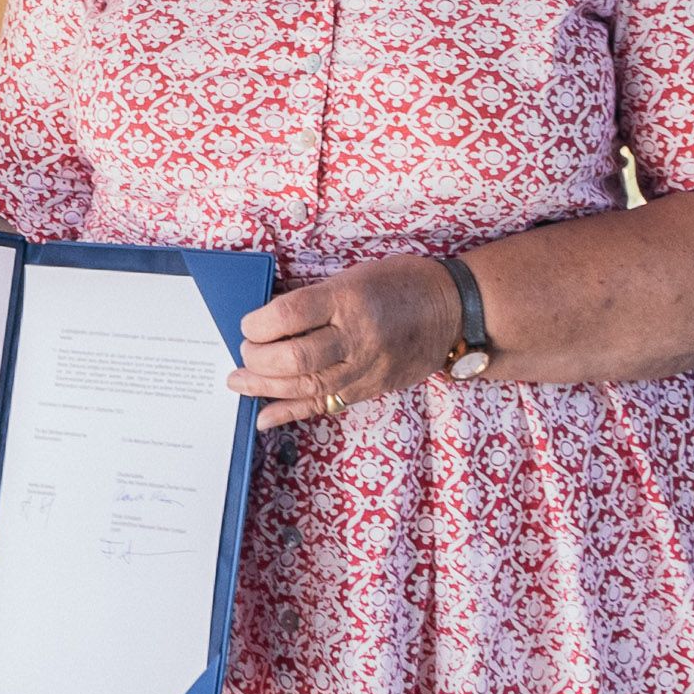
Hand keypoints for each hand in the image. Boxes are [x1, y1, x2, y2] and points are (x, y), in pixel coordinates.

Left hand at [235, 256, 462, 429]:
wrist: (453, 311)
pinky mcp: (370, 389)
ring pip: (305, 386)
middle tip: (244, 353)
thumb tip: (269, 316)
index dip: (257, 324)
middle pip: (294, 358)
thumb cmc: (401, 284)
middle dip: (257, 359)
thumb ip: (314, 297)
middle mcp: (356, 337)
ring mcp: (365, 368)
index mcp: (348, 299)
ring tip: (239, 382)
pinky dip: (290, 413)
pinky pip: (325, 405)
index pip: (289, 316)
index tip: (247, 325)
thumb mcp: (354, 275)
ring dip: (264, 387)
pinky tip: (263, 418)